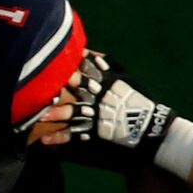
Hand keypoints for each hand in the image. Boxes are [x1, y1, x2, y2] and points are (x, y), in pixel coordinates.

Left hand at [27, 50, 176, 160]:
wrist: (151, 126)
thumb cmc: (139, 100)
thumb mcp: (128, 79)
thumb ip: (109, 66)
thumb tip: (91, 53)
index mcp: (110, 83)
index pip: (93, 70)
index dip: (79, 63)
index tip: (64, 54)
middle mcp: (103, 98)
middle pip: (82, 89)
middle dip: (68, 84)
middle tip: (50, 80)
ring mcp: (99, 115)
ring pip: (75, 113)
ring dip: (58, 114)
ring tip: (42, 115)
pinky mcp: (96, 132)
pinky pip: (75, 135)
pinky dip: (60, 138)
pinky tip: (44, 140)